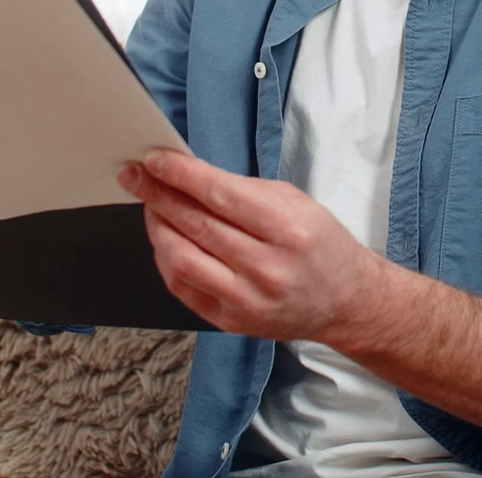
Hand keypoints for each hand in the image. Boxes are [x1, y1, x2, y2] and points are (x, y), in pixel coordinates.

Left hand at [118, 149, 384, 342]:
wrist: (346, 302)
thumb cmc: (321, 245)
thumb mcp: (296, 203)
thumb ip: (244, 191)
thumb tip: (189, 176)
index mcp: (289, 230)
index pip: (221, 195)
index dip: (182, 175)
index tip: (154, 159)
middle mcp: (268, 269)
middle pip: (197, 226)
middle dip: (158, 196)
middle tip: (135, 176)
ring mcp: (248, 301)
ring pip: (182, 260)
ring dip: (158, 229)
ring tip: (151, 207)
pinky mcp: (232, 322)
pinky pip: (183, 288)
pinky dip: (167, 260)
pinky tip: (165, 240)